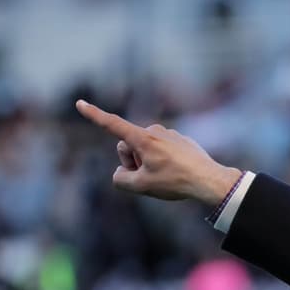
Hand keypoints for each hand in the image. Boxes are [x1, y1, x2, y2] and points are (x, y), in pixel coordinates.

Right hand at [75, 99, 241, 206]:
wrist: (210, 180)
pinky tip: (178, 172)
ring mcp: (169, 134)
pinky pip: (162, 151)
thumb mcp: (141, 186)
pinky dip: (163, 162)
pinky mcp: (180, 140)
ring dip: (148, 162)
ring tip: (166, 176)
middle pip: (128, 146)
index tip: (79, 103)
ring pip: (145, 149)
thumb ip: (120, 179)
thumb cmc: (175, 182)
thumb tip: (121, 173)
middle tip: (148, 176)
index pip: (112, 124)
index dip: (94, 115)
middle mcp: (154, 130)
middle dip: (131, 161)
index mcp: (142, 138)